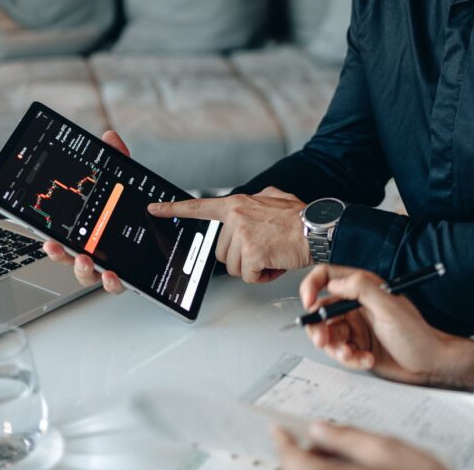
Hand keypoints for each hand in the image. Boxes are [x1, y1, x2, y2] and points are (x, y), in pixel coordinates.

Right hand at [42, 131, 127, 294]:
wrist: (165, 224)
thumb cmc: (135, 207)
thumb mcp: (127, 182)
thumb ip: (117, 160)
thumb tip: (109, 137)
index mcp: (87, 231)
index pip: (64, 238)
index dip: (52, 241)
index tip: (46, 238)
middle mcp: (95, 251)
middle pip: (69, 259)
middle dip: (60, 255)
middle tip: (56, 247)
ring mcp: (110, 265)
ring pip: (89, 276)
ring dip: (83, 271)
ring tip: (87, 261)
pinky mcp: (129, 274)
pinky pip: (116, 285)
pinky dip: (112, 283)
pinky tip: (113, 276)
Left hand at [147, 187, 310, 282]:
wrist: (319, 229)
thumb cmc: (301, 218)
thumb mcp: (275, 198)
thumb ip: (257, 201)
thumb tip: (251, 204)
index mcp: (237, 204)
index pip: (198, 207)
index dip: (173, 209)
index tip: (153, 209)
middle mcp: (235, 217)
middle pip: (221, 252)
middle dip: (241, 257)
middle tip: (263, 250)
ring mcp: (242, 235)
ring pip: (233, 267)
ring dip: (253, 267)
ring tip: (272, 255)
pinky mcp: (251, 253)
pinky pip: (248, 276)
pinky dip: (262, 276)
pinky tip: (275, 263)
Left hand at [272, 422, 447, 469]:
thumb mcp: (389, 448)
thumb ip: (350, 437)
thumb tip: (319, 428)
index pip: (293, 460)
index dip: (282, 441)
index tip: (277, 427)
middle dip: (300, 454)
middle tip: (319, 438)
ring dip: (316, 465)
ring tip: (341, 453)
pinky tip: (347, 465)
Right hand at [300, 265, 473, 389]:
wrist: (430, 365)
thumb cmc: (417, 335)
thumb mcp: (389, 307)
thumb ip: (361, 289)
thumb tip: (334, 282)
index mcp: (363, 288)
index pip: (327, 277)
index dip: (312, 287)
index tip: (309, 303)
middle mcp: (356, 306)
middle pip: (321, 311)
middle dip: (319, 328)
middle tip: (324, 340)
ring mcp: (356, 328)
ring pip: (328, 335)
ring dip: (336, 348)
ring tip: (352, 354)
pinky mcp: (357, 347)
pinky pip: (340, 352)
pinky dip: (349, 359)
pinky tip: (367, 359)